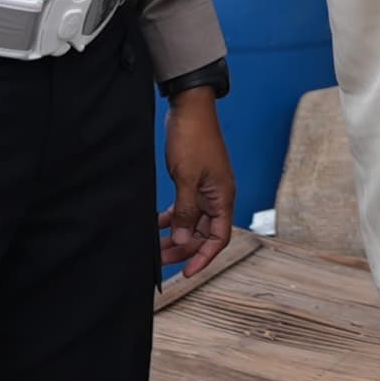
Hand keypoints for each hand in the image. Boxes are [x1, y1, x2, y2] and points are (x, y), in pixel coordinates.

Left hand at [160, 84, 236, 273]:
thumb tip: (183, 241)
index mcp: (223, 197)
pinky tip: (158, 224)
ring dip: (177, 235)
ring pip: (193, 222)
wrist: (190, 108)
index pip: (219, 238)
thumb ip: (185, 212)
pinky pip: (186, 207)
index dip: (204, 257)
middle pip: (204, 233)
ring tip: (156, 247)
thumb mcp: (186, 179)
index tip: (187, 272)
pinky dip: (173, 218)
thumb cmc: (193, 138)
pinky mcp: (194, 181)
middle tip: (161, 260)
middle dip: (184, 249)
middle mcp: (218, 196)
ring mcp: (206, 189)